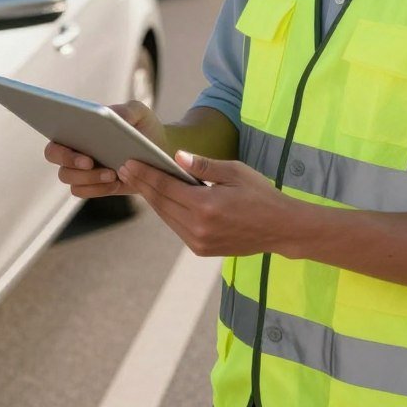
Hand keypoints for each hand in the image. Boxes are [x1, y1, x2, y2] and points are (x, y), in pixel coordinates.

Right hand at [44, 101, 169, 199]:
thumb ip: (127, 110)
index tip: (83, 154)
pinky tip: (116, 183)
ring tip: (112, 174)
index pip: (56, 136)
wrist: (159, 151)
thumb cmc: (144, 127)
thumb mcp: (140, 113)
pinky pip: (84, 191)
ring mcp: (82, 169)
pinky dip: (98, 189)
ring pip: (70, 179)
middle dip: (70, 162)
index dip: (62, 148)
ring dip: (89, 178)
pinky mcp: (94, 185)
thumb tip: (109, 115)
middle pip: (55, 158)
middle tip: (90, 163)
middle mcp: (74, 148)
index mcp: (78, 128)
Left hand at [117, 151, 293, 257]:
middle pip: (160, 203)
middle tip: (125, 168)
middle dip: (142, 184)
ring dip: (151, 199)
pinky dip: (166, 211)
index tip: (128, 162)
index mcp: (205, 205)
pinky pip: (176, 227)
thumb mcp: (235, 172)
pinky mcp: (201, 249)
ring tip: (137, 181)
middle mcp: (198, 227)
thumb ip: (204, 165)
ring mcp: (199, 242)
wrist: (281, 229)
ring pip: (166, 216)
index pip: (166, 186)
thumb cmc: (260, 194)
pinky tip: (159, 198)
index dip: (145, 173)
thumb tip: (176, 157)